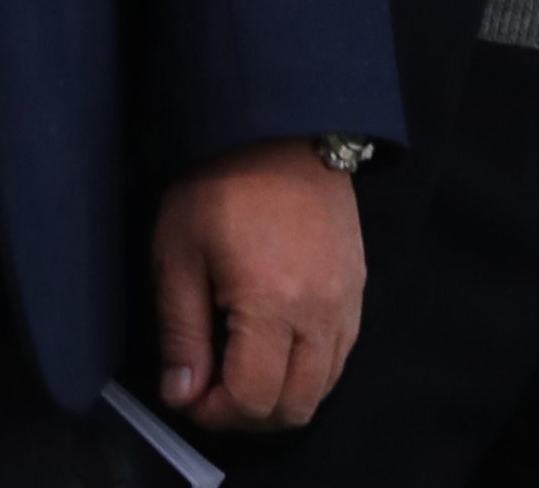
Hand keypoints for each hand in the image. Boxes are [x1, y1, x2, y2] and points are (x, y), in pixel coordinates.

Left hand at [152, 141, 364, 430]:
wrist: (283, 125)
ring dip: (281, 393)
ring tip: (243, 366)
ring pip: (323, 386)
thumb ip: (181, 331)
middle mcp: (322, 310)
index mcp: (273, 303)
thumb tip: (183, 393)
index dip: (214, 412)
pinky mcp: (359, 284)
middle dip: (247, 412)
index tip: (188, 391)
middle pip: (294, 405)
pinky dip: (308, 368)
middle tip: (212, 386)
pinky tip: (276, 344)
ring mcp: (348, 299)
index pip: (252, 398)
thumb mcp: (179, 254)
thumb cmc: (221, 184)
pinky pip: (341, 354)